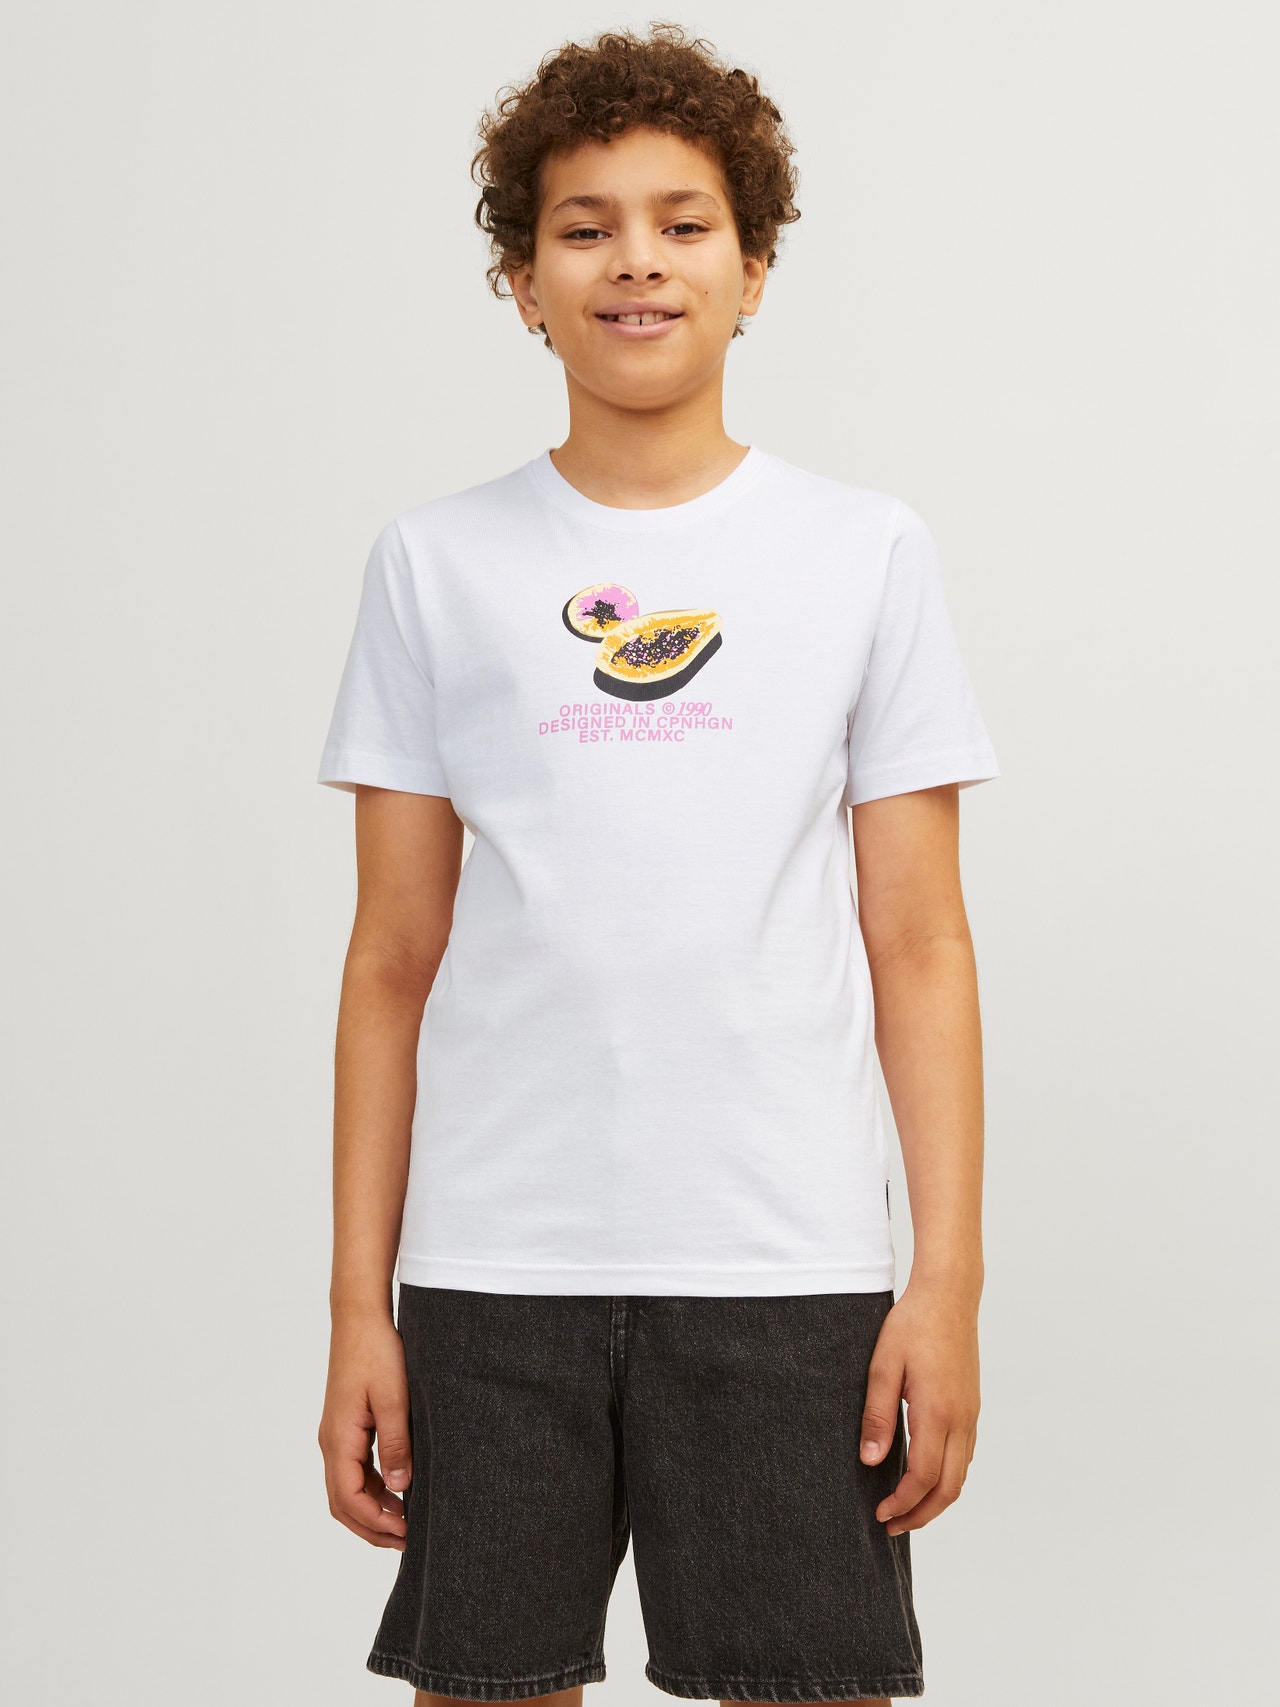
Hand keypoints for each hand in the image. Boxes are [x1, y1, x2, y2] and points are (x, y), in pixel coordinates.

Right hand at [318, 1309, 412, 1548]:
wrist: (359, 1319)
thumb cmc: (376, 1352)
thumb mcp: (393, 1397)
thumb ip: (396, 1444)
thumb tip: (401, 1489)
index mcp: (339, 1439)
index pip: (350, 1499)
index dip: (377, 1523)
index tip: (407, 1533)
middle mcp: (331, 1443)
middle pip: (343, 1503)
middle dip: (372, 1527)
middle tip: (407, 1541)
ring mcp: (336, 1436)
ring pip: (347, 1489)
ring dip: (372, 1511)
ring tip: (405, 1522)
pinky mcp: (346, 1428)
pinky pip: (354, 1471)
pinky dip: (372, 1490)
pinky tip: (398, 1491)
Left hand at [858, 1276, 980, 1535]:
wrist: (949, 1296)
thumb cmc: (912, 1325)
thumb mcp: (882, 1367)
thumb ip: (877, 1416)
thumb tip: (869, 1461)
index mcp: (937, 1412)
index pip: (924, 1477)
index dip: (903, 1503)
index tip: (880, 1514)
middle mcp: (961, 1419)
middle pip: (949, 1488)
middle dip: (921, 1514)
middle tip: (891, 1525)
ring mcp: (970, 1414)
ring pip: (960, 1475)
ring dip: (935, 1500)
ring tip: (905, 1508)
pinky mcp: (972, 1406)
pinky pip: (964, 1456)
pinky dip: (946, 1478)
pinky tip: (924, 1476)